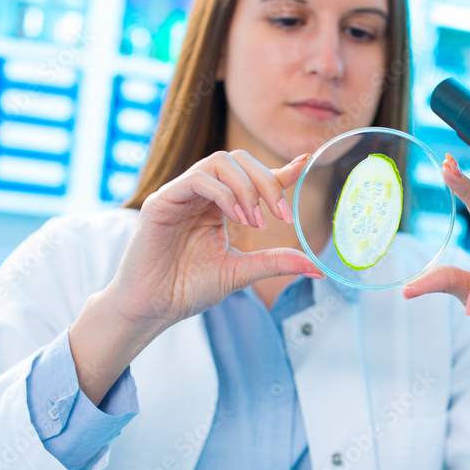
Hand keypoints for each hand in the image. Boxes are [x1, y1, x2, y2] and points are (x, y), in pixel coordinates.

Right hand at [106, 150, 323, 331]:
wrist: (153, 308)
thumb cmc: (188, 289)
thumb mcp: (241, 272)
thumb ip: (275, 262)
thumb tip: (316, 266)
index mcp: (217, 206)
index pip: (251, 176)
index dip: (278, 169)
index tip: (305, 164)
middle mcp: (199, 194)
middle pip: (238, 160)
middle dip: (266, 180)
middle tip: (281, 213)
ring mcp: (180, 194)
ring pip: (218, 162)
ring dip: (246, 187)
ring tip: (256, 221)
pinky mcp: (162, 202)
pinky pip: (197, 179)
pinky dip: (222, 193)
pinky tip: (236, 218)